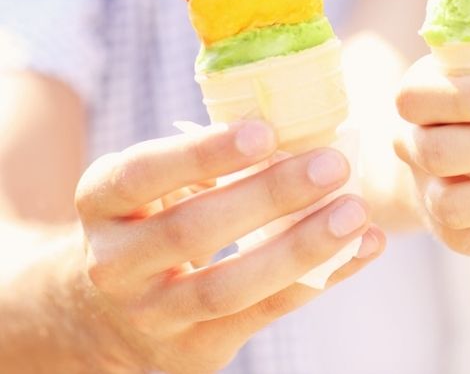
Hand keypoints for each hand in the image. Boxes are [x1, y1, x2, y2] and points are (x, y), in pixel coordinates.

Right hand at [74, 121, 383, 373]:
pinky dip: (322, 277)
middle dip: (270, 196)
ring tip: (356, 212)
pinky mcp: (193, 351)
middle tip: (332, 164)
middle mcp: (114, 262)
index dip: (202, 153)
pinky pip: (265, 313)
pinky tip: (365, 245)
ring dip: (301, 247)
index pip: (142, 174)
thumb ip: (204, 158)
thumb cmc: (148, 220)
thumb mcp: (151, 184)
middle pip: (192, 231)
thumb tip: (296, 125)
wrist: (97, 314)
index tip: (265, 132)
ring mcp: (151, 314)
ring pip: (229, 287)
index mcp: (102, 201)